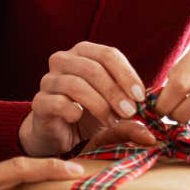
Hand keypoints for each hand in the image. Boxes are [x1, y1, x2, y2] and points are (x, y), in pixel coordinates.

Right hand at [19, 42, 146, 156]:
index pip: (108, 54)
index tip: (141, 97)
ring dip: (98, 104)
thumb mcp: (115, 114)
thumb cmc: (89, 116)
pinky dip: (74, 111)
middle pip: (92, 68)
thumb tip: (150, 137)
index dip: (126, 75)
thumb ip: (131, 121)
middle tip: (130, 112)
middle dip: (115, 91)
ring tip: (110, 121)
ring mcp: (48, 81)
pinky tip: (81, 119)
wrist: (60, 135)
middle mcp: (63, 61)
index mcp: (84, 53)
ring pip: (75, 84)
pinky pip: (58, 102)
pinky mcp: (39, 103)